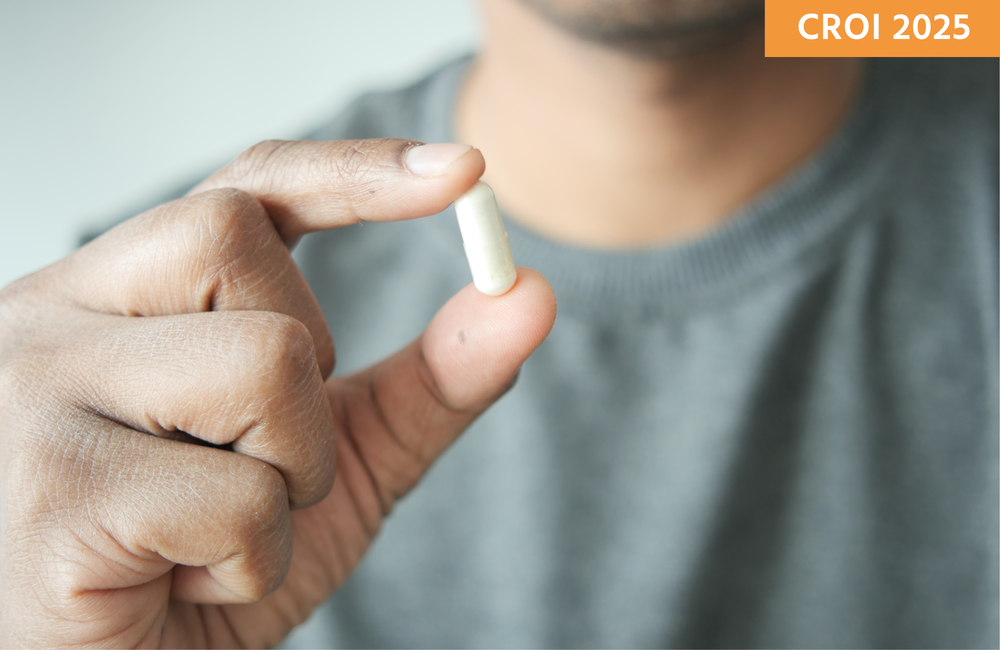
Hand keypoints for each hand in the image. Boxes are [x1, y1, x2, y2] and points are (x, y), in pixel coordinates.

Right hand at [0, 139, 556, 646]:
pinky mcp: (50, 492)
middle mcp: (54, 315)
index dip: (352, 171)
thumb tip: (531, 292)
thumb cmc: (209, 563)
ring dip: (289, 475)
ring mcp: (34, 395)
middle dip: (304, 366)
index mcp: (119, 293)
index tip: (465, 172)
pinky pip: (236, 498)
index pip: (242, 190)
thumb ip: (430, 380)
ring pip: (260, 365)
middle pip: (236, 241)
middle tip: (253, 458)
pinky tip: (179, 585)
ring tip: (212, 532)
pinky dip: (251, 560)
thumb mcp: (337, 459)